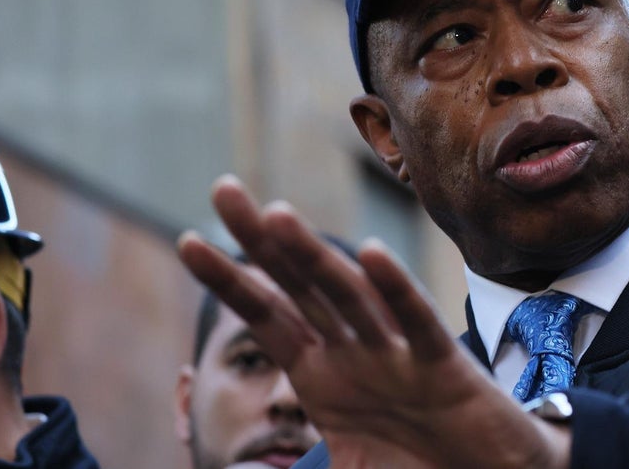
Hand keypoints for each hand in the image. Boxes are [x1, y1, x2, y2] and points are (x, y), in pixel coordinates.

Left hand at [178, 175, 570, 467]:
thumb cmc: (417, 467)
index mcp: (324, 373)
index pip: (268, 315)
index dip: (230, 280)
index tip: (188, 241)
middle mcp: (355, 351)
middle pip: (300, 286)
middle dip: (261, 239)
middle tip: (224, 188)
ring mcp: (396, 353)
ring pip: (348, 293)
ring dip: (311, 254)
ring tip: (273, 215)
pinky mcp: (441, 364)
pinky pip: (416, 321)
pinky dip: (396, 290)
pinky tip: (371, 255)